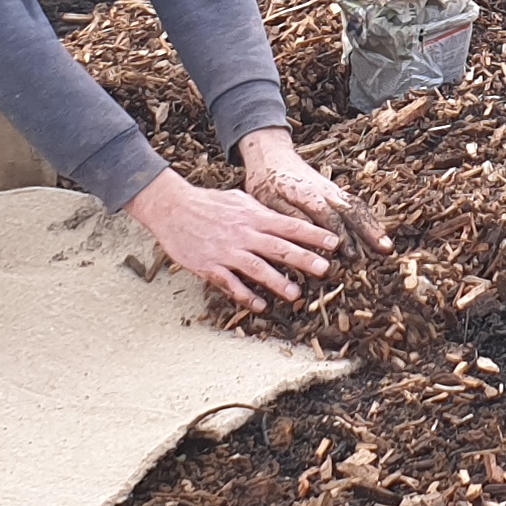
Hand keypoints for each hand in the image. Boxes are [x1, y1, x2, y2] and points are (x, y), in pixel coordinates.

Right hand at [126, 170, 338, 310]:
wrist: (171, 207)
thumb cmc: (207, 202)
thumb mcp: (238, 199)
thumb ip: (260, 211)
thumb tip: (281, 218)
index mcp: (253, 216)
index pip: (289, 226)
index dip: (313, 235)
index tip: (334, 243)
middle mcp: (244, 234)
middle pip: (279, 247)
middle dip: (304, 259)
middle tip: (326, 269)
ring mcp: (227, 251)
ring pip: (257, 268)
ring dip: (278, 282)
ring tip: (296, 294)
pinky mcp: (209, 266)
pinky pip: (230, 283)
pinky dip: (245, 295)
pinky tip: (260, 306)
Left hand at [240, 129, 390, 256]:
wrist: (270, 154)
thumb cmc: (265, 180)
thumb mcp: (267, 199)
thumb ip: (288, 215)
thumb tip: (307, 234)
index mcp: (308, 193)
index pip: (329, 217)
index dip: (341, 236)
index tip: (350, 255)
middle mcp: (325, 190)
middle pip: (352, 210)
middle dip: (369, 230)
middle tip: (384, 250)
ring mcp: (332, 190)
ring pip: (357, 207)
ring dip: (373, 226)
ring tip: (387, 246)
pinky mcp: (334, 191)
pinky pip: (355, 204)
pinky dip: (368, 219)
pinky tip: (376, 233)